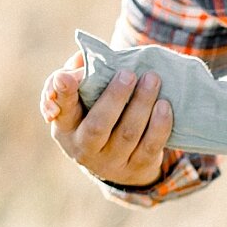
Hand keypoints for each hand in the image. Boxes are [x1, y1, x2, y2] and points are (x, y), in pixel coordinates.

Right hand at [40, 50, 173, 187]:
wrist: (117, 159)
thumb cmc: (95, 114)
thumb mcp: (81, 99)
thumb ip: (77, 75)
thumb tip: (81, 59)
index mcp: (66, 128)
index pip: (62, 110)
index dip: (62, 94)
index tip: (65, 78)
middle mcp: (85, 149)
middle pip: (98, 126)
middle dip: (114, 98)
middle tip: (128, 74)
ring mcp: (111, 162)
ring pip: (128, 134)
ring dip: (142, 104)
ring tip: (152, 79)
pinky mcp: (137, 168)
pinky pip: (150, 147)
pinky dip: (159, 125)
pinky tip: (164, 105)